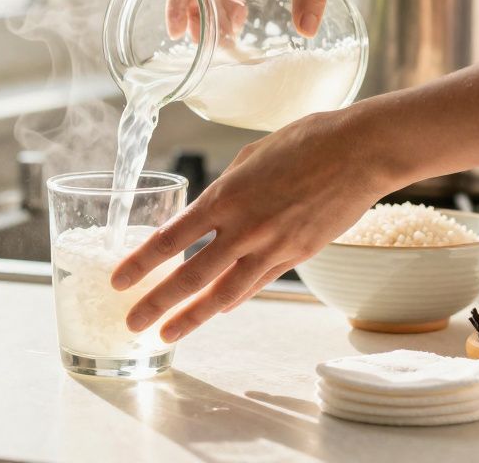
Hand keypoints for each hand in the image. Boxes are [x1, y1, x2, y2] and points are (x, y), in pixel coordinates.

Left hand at [110, 105, 394, 341]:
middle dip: (157, 303)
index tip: (118, 280)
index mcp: (225, 196)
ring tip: (167, 335)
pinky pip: (257, 283)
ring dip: (192, 317)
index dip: (141, 263)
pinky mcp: (298, 255)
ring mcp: (273, 247)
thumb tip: (209, 214)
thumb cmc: (304, 141)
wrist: (360, 152)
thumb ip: (225, 191)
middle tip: (132, 324)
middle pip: (191, 276)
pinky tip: (218, 309)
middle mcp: (244, 228)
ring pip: (224, 293)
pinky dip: (233, 298)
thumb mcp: (249, 159)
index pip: (171, 238)